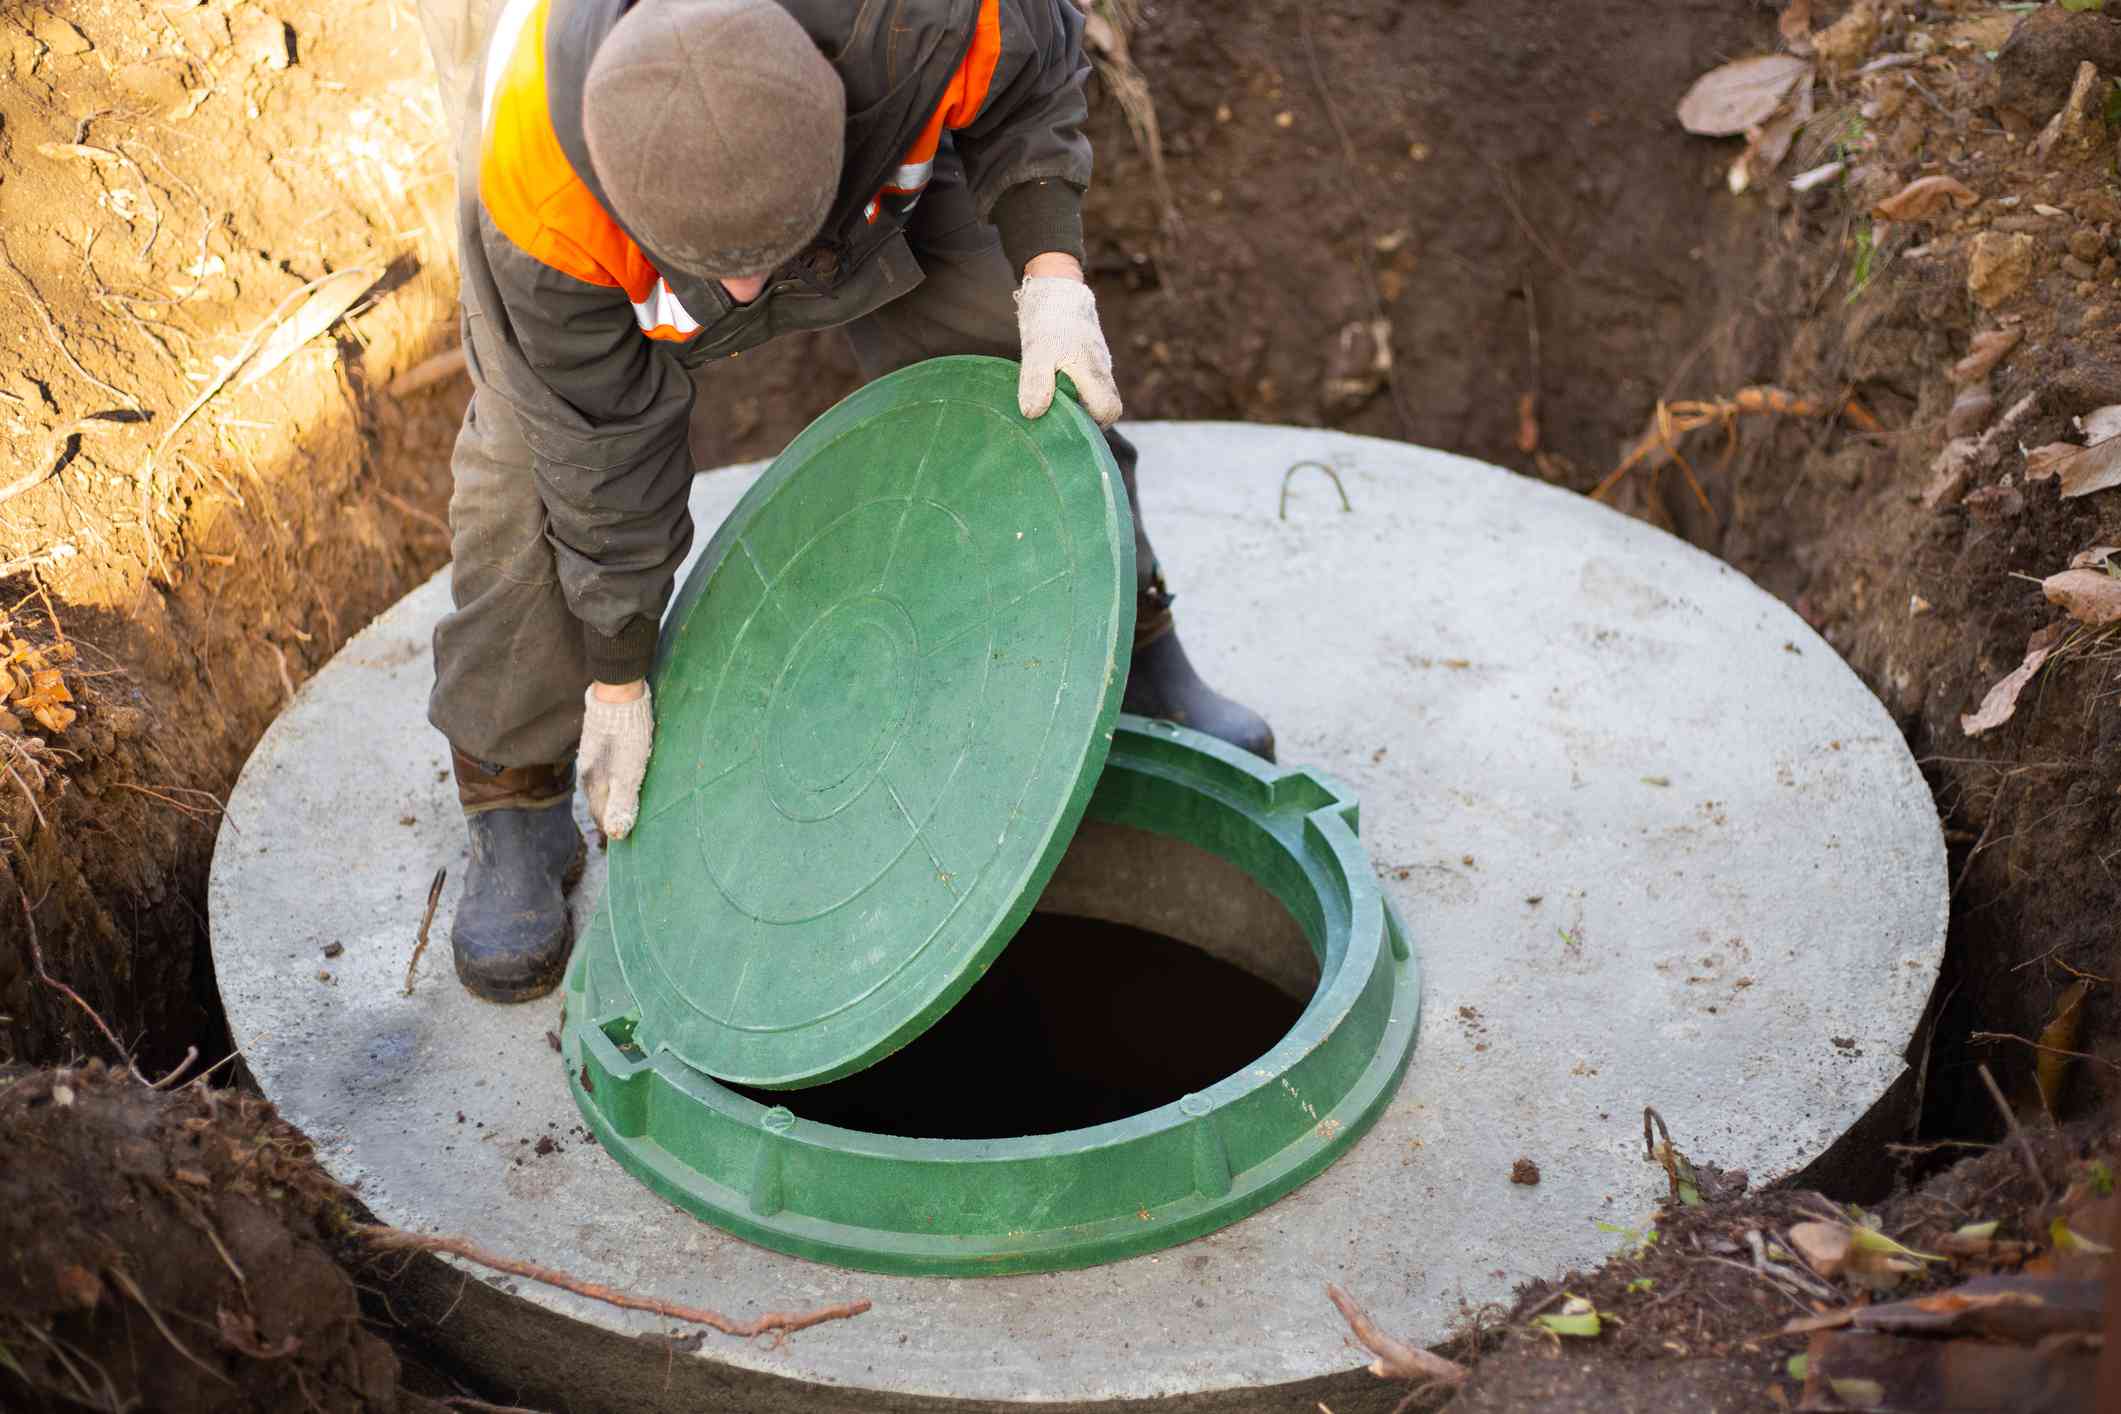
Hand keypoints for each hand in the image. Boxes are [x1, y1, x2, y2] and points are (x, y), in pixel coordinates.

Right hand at [580, 680, 653, 838]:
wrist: (619, 696)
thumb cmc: (627, 736)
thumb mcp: (628, 774)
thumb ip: (622, 803)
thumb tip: (617, 834)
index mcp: (594, 783)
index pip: (600, 815)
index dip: (613, 827)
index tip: (625, 837)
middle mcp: (588, 772)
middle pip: (599, 801)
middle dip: (611, 814)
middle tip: (626, 824)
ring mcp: (591, 756)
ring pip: (601, 785)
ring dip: (612, 798)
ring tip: (625, 805)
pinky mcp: (598, 742)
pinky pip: (604, 770)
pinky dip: (613, 780)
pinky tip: (622, 776)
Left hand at [1014, 255, 1122, 427]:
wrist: (1057, 286)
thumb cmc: (1049, 318)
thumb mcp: (1037, 351)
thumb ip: (1036, 382)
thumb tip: (1033, 414)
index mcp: (1094, 372)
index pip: (1108, 411)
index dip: (1092, 424)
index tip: (1067, 424)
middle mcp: (1102, 370)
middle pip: (1104, 406)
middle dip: (1083, 416)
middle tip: (1055, 416)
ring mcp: (1098, 363)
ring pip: (1095, 394)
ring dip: (1076, 402)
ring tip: (1049, 400)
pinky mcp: (1090, 357)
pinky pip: (1088, 382)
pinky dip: (1074, 389)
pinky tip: (1051, 385)